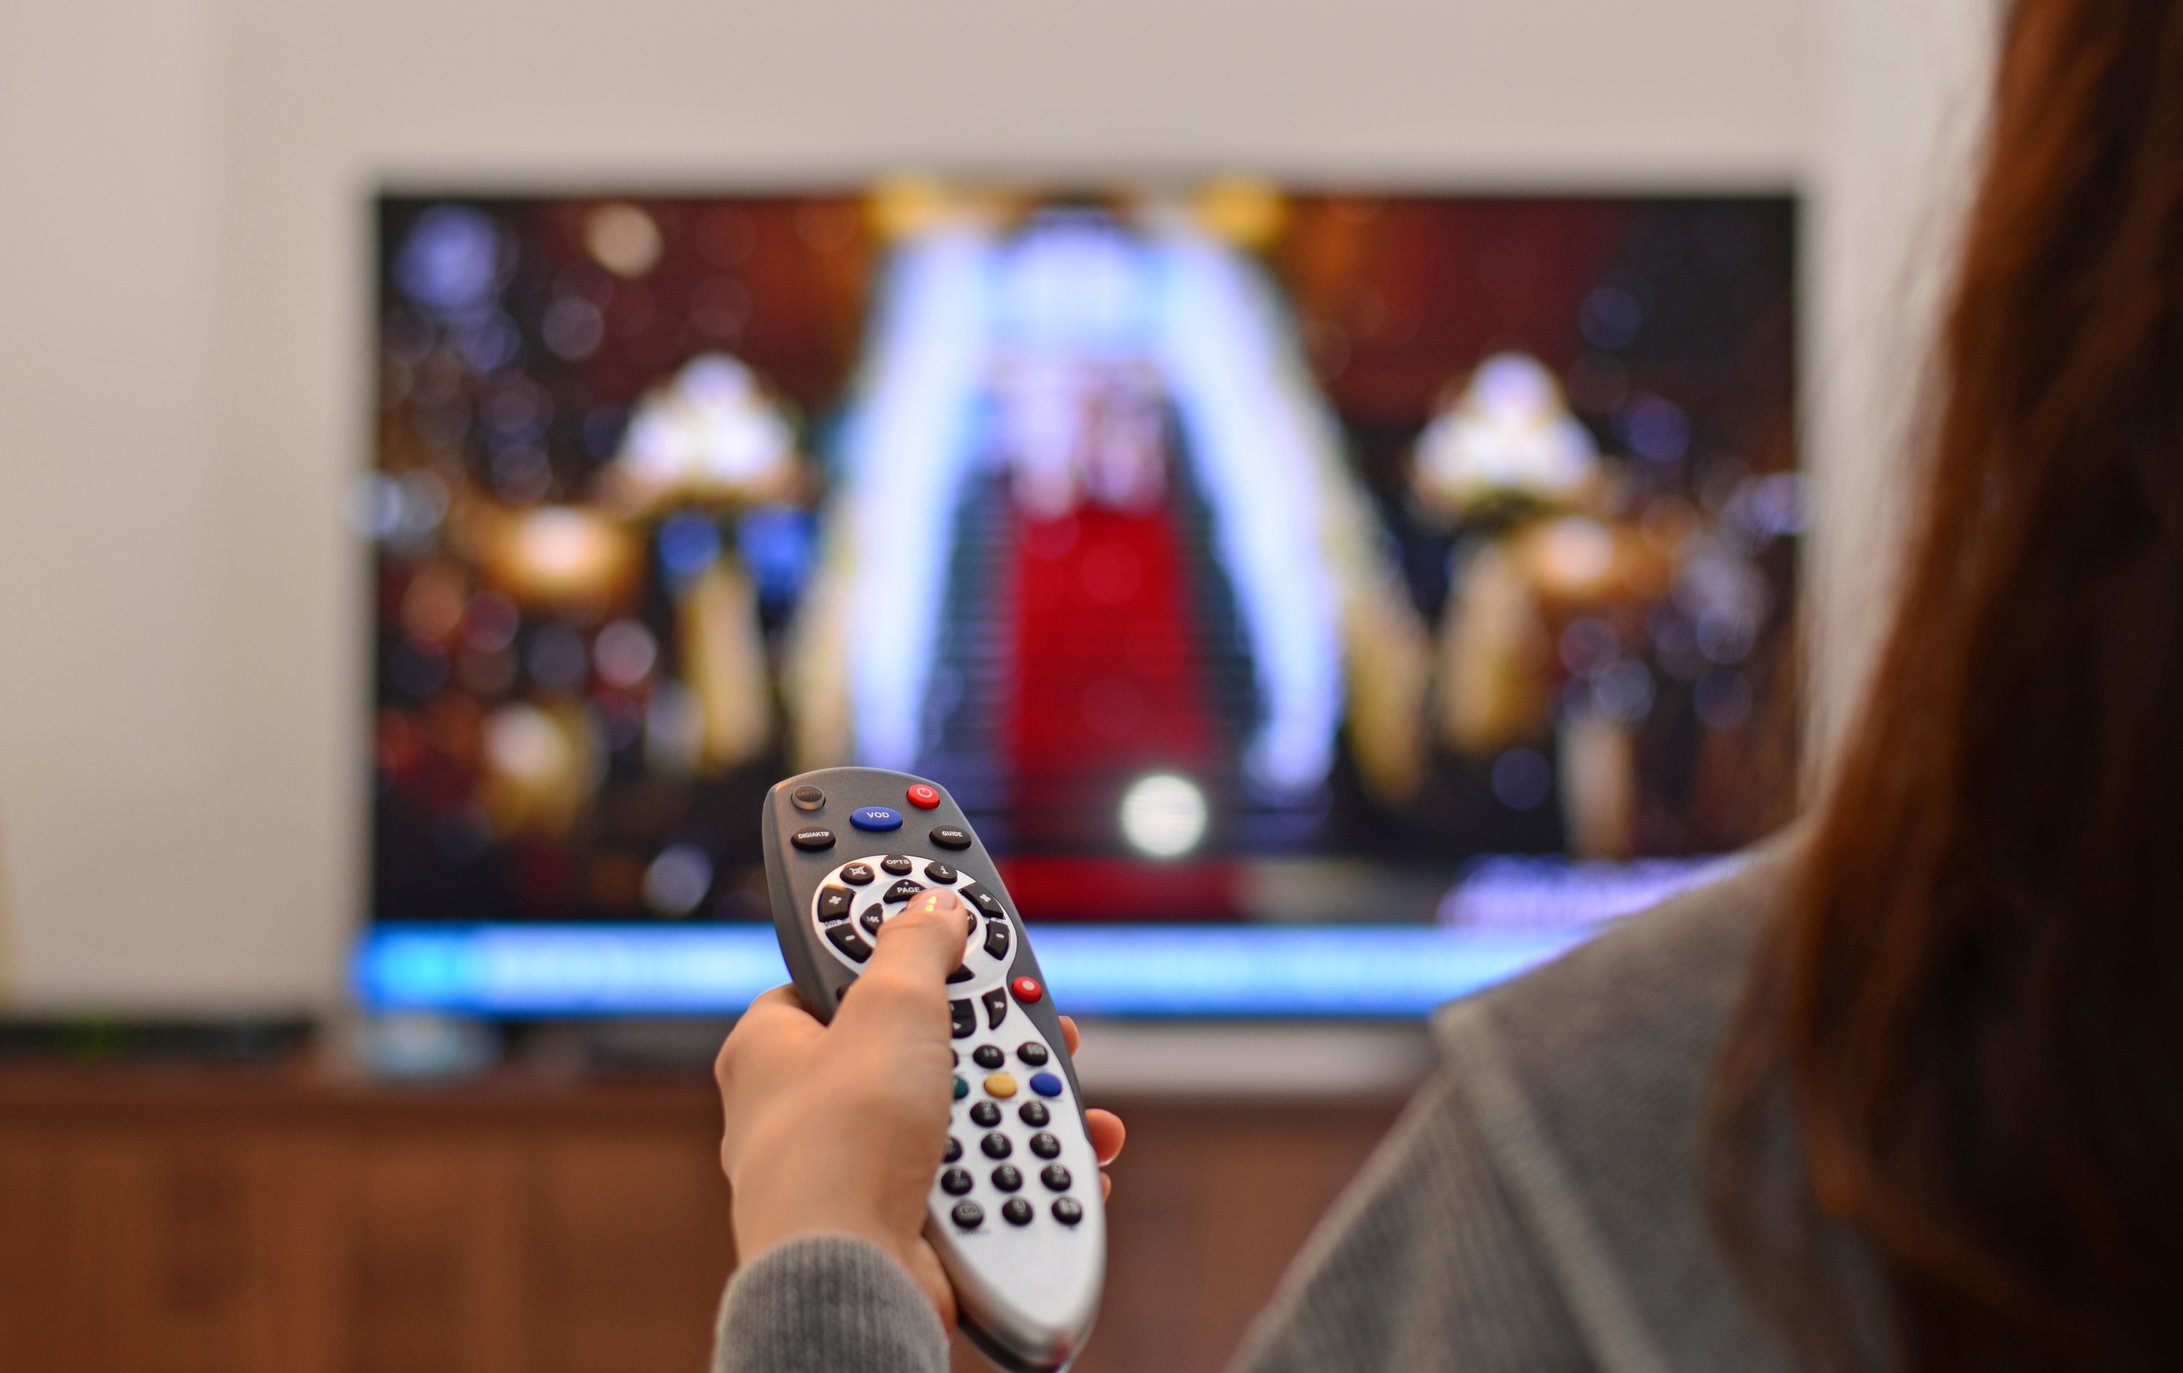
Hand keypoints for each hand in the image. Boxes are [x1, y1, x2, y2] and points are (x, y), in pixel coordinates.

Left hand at [715, 888, 1127, 1322]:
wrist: (854, 1276)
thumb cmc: (842, 1141)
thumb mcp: (890, 1005)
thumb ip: (917, 945)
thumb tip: (934, 906)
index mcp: (772, 1046)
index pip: (839, 968)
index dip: (901, 939)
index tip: (953, 915)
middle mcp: (806, 1107)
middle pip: (916, 1039)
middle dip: (988, 1032)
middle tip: (1029, 1014)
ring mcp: (856, 1167)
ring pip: (956, 1110)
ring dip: (1019, 1101)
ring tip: (1055, 1094)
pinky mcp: (903, 1219)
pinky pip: (977, 1174)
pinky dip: (1027, 1165)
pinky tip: (1063, 1157)